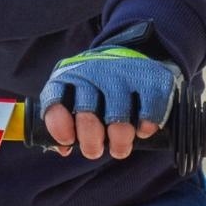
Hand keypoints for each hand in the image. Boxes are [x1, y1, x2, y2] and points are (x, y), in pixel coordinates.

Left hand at [38, 35, 181, 160]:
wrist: (130, 56)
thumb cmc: (94, 87)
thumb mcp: (72, 94)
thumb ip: (63, 121)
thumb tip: (63, 148)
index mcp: (68, 76)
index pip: (55, 100)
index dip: (60, 125)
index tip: (69, 140)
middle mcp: (93, 71)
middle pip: (87, 113)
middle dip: (91, 141)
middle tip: (95, 150)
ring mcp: (121, 72)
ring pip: (118, 118)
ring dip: (119, 141)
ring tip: (119, 146)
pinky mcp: (149, 77)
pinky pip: (148, 113)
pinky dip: (144, 128)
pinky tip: (141, 131)